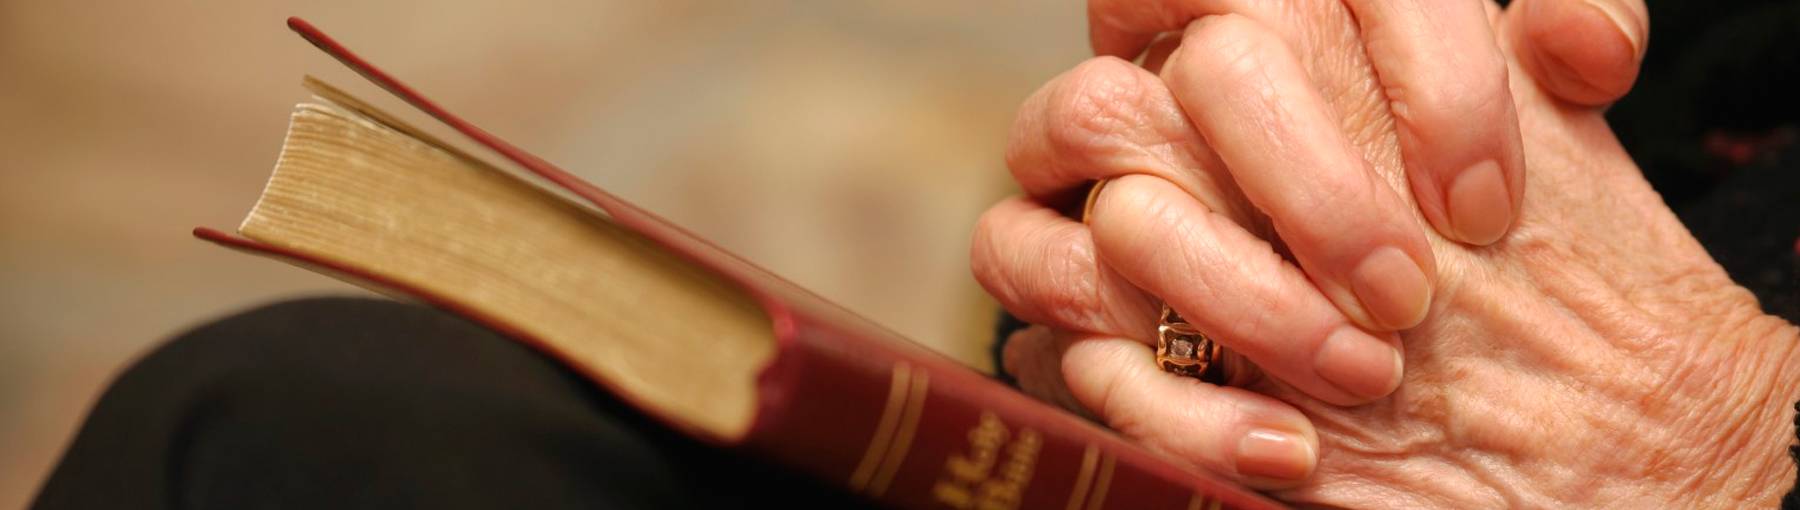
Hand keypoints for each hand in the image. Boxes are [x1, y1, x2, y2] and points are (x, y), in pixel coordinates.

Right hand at [977, 0, 1611, 486]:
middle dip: (1322, 193)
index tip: (1489, 209)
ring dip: (1237, 287)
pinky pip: (1034, 265)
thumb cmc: (1450, 234)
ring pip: (1102, 156)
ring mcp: (1092, 160)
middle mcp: (1180, 65)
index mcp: (1290, 9)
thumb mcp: (1531, 128)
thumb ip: (1565, 48)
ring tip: (1359, 371)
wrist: (1422, 378)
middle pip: (1211, 68)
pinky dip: (1157, 384)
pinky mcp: (1039, 257)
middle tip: (1410, 295)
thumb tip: (1585, 48)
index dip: (1430, 85)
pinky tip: (1282, 441)